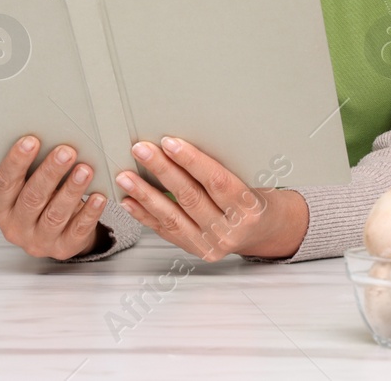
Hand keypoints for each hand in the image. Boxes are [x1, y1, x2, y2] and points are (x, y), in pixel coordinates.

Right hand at [0, 135, 107, 259]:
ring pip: (55, 214)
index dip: (16, 161)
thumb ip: (32, 169)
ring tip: (85, 170)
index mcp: (0, 208)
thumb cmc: (39, 199)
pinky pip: (77, 230)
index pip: (4, 183)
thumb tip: (51, 136)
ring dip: (71, 190)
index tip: (31, 140)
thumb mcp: (27, 186)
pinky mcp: (63, 248)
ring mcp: (39, 241)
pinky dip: (89, 212)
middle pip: (32, 198)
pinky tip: (98, 196)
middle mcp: (15, 227)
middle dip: (50, 173)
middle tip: (66, 151)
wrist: (54, 233)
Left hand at [116, 136, 308, 261]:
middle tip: (141, 150)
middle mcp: (229, 230)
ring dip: (145, 195)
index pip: (216, 181)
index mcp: (248, 207)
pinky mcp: (195, 251)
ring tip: (125, 177)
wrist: (265, 230)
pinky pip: (165, 232)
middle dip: (161, 170)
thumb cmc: (255, 196)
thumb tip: (182, 141)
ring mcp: (211, 244)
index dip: (191, 160)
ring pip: (172, 218)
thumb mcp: (251, 178)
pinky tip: (129, 201)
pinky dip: (145, 216)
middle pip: (190, 197)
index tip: (169, 142)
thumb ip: (222, 166)